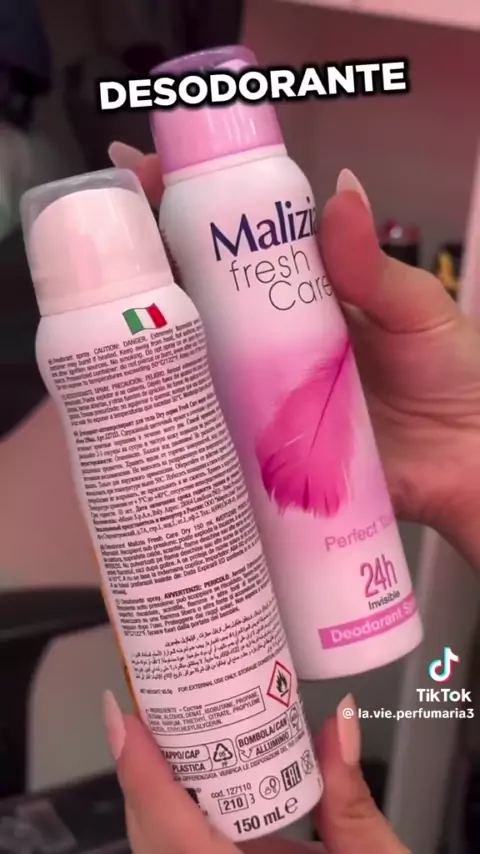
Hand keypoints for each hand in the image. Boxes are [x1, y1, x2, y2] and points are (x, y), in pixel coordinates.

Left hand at [102, 691, 409, 853]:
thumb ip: (352, 801)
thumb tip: (340, 719)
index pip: (176, 839)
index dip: (143, 778)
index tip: (125, 720)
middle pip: (153, 843)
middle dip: (142, 777)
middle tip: (147, 712)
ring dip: (155, 799)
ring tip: (163, 738)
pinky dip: (176, 823)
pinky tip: (197, 787)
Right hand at [108, 144, 479, 564]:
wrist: (462, 464)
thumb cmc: (450, 376)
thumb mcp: (417, 311)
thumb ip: (373, 265)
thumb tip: (340, 189)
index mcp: (305, 291)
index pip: (239, 238)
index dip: (193, 203)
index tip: (147, 169)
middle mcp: (271, 335)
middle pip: (200, 292)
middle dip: (149, 259)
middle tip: (105, 236)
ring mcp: (261, 388)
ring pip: (194, 353)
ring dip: (149, 331)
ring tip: (104, 306)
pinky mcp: (260, 440)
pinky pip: (211, 421)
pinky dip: (174, 406)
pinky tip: (138, 392)